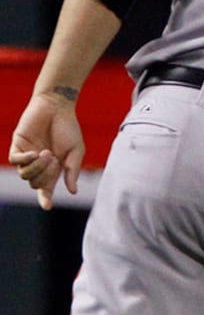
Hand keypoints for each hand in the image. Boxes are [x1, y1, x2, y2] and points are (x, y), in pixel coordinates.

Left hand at [9, 90, 85, 210]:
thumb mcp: (76, 151)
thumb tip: (72, 191)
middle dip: (46, 176)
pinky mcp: (17, 146)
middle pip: (35, 183)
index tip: (47, 207)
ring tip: (47, 153)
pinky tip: (35, 153)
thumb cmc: (68, 128)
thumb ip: (72, 171)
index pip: (46, 188)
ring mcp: (27, 156)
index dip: (45, 198)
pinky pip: (15, 161)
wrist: (57, 107)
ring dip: (37, 168)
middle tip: (56, 160)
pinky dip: (25, 160)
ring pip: (24, 174)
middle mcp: (38, 165)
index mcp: (53, 168)